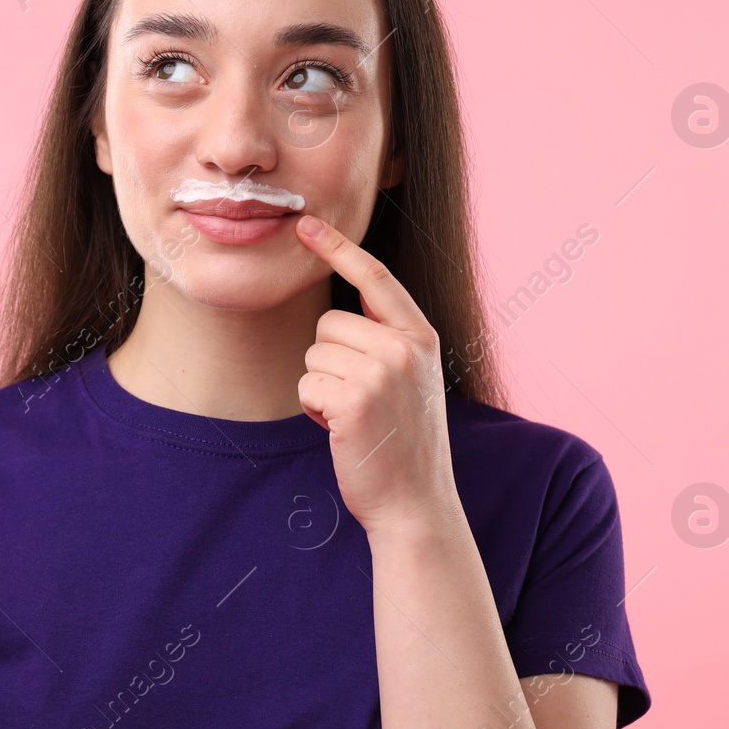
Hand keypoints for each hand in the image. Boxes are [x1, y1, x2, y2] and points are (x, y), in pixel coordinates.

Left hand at [294, 214, 458, 531]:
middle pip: (328, 323)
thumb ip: (387, 342)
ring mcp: (382, 373)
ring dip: (321, 387)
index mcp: (421, 337)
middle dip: (329, 360)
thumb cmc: (403, 442)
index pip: (376, 277)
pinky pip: (306, 384)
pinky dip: (314, 409)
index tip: (306, 225)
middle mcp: (405, 348)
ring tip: (354, 418)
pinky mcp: (354, 400)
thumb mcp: (411, 380)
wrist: (416, 503)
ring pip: (313, 354)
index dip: (338, 247)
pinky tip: (341, 431)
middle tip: (358, 401)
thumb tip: (341, 313)